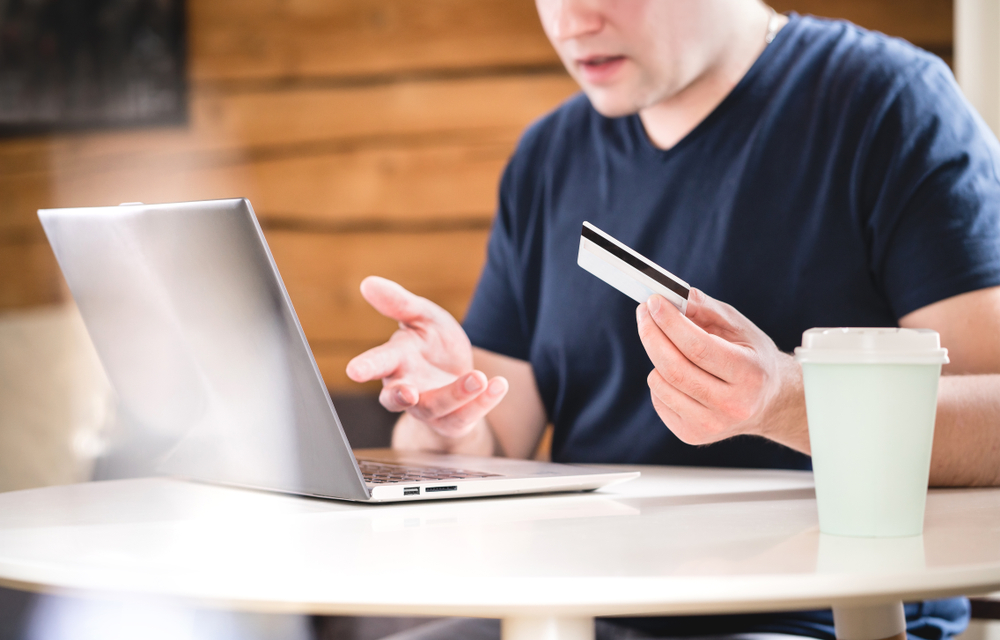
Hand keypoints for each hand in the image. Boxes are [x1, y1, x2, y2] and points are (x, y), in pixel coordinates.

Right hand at [345, 276, 508, 437]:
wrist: (457, 372)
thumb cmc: (432, 343)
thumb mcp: (422, 317)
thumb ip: (399, 303)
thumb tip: (368, 283)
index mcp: (396, 361)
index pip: (377, 364)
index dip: (366, 367)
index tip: (354, 371)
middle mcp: (406, 388)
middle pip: (395, 398)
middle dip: (400, 397)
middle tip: (408, 393)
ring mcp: (428, 408)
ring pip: (435, 408)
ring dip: (456, 394)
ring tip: (478, 378)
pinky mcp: (452, 421)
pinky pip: (466, 416)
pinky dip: (483, 402)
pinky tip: (498, 385)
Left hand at [635, 289, 806, 449]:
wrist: (768, 402)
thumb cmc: (752, 359)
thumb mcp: (740, 327)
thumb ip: (707, 309)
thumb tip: (673, 297)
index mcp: (749, 374)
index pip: (698, 347)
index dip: (671, 323)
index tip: (654, 302)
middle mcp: (732, 405)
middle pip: (674, 367)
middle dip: (652, 334)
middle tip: (644, 313)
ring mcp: (711, 424)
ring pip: (661, 383)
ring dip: (656, 356)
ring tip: (668, 344)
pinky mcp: (692, 435)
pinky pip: (658, 399)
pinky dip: (659, 378)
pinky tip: (677, 372)